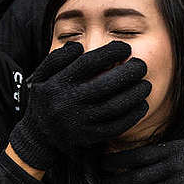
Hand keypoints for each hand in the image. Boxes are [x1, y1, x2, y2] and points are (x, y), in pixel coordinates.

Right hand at [8, 41, 150, 169]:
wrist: (38, 137)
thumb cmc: (45, 100)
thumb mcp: (41, 76)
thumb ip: (57, 58)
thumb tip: (79, 46)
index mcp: (57, 84)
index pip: (88, 63)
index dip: (110, 53)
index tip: (125, 48)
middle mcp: (68, 103)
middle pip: (105, 85)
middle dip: (129, 73)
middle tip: (141, 66)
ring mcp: (80, 122)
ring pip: (115, 107)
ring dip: (135, 94)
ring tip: (145, 85)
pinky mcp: (89, 137)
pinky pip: (116, 127)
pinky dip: (133, 116)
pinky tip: (142, 105)